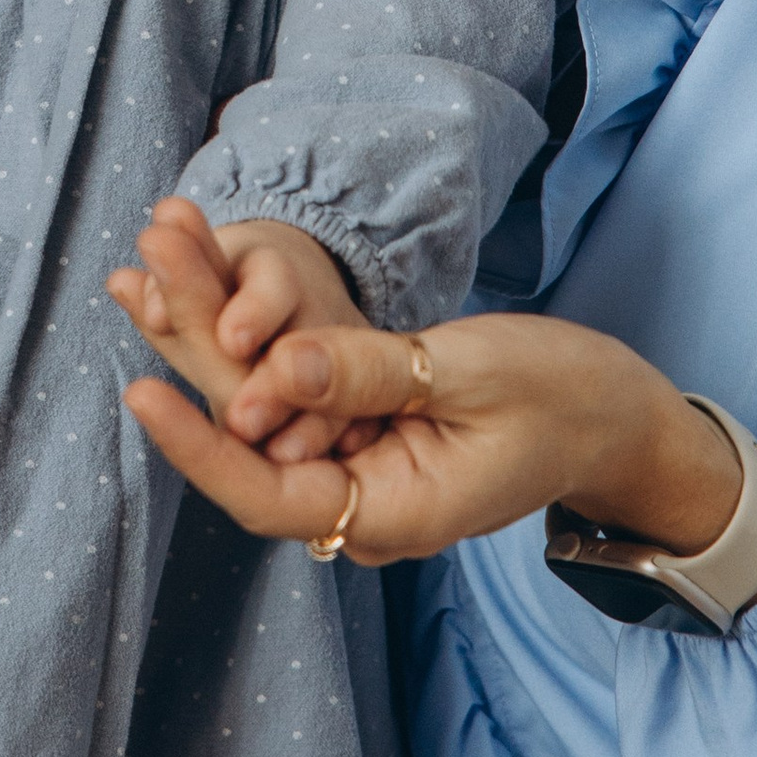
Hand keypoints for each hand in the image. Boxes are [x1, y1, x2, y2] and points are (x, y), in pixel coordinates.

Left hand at [118, 222, 740, 568]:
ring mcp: (357, 466)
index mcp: (390, 513)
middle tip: (143, 259)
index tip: (143, 389)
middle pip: (252, 437)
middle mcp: (358, 501)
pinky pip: (289, 388)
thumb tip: (279, 364)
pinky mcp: (360, 430)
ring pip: (262, 406)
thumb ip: (372, 376)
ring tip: (161, 243)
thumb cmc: (562, 397)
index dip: (200, 447)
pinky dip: (249, 332)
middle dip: (192, 347)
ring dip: (210, 326)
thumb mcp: (471, 375)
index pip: (267, 496)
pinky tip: (209, 270)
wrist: (613, 415)